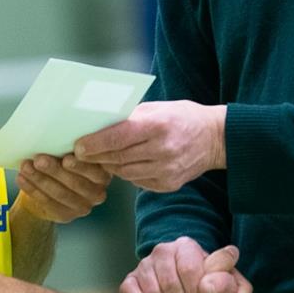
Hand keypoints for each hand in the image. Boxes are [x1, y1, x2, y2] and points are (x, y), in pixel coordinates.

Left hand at [14, 153, 111, 223]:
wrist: (52, 185)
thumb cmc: (64, 161)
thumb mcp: (72, 151)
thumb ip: (72, 147)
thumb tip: (57, 133)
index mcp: (103, 173)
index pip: (94, 171)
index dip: (80, 166)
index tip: (65, 158)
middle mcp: (97, 192)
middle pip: (75, 183)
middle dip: (54, 170)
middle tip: (39, 159)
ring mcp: (82, 206)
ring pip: (60, 193)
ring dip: (40, 179)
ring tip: (26, 166)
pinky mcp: (66, 215)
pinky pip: (48, 203)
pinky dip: (32, 189)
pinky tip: (22, 178)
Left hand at [74, 101, 225, 191]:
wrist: (215, 138)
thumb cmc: (181, 117)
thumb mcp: (157, 108)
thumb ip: (130, 117)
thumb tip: (97, 125)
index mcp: (158, 125)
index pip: (118, 137)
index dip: (95, 143)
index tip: (78, 146)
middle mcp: (163, 150)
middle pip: (119, 157)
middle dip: (96, 156)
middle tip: (81, 154)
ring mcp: (167, 170)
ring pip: (125, 172)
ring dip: (110, 166)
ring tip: (100, 158)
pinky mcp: (169, 184)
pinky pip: (138, 181)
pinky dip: (127, 173)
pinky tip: (123, 164)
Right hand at [119, 237, 240, 292]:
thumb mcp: (222, 286)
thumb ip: (226, 279)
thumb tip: (226, 263)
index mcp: (186, 247)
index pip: (189, 268)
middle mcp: (163, 251)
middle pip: (170, 282)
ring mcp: (144, 266)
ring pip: (152, 289)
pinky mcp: (130, 281)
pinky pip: (130, 292)